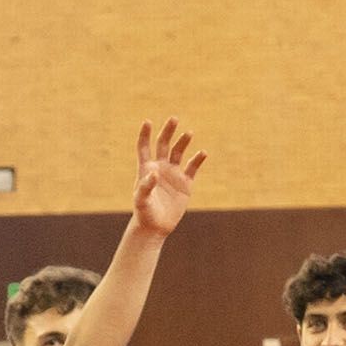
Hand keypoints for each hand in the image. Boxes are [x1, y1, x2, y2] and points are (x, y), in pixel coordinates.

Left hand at [123, 117, 206, 239]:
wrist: (156, 227)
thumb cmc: (144, 213)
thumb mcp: (142, 201)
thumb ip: (145, 187)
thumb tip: (155, 174)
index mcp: (146, 169)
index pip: (144, 147)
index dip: (145, 134)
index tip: (147, 121)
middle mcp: (160, 168)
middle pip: (164, 144)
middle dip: (168, 131)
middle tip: (174, 118)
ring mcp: (173, 174)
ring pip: (179, 153)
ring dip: (183, 142)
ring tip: (189, 133)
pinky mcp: (185, 183)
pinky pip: (193, 168)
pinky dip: (198, 160)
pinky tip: (203, 153)